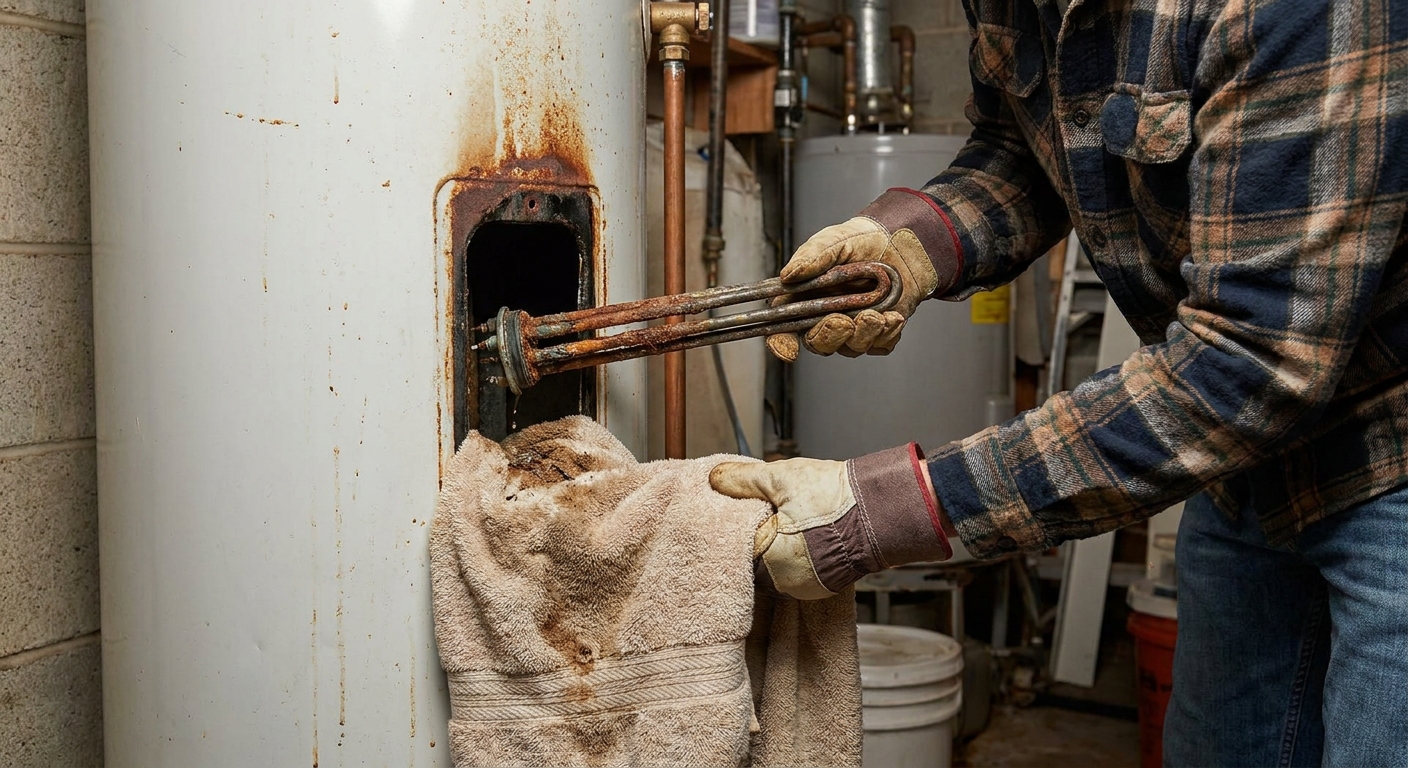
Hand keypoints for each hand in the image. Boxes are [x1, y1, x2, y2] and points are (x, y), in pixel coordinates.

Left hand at [709, 445, 951, 599]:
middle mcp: (785, 583)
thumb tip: (713, 480)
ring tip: (786, 519)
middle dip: (756, 536)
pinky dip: (794, 554)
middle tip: (765, 511)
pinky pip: (796, 572)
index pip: (735, 548)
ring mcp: (805, 588)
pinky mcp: (822, 586)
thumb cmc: (834, 496)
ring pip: (774, 567)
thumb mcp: (780, 479)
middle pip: (754, 560)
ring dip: (775, 546)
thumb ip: (742, 481)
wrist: (883, 510)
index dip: (734, 526)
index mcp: (769, 560)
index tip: (738, 510)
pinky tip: (801, 532)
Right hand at [768, 190, 958, 360]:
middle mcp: (825, 317)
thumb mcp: (832, 241)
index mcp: (804, 298)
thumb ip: (810, 257)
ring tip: (875, 314)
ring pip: (851, 348)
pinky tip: (892, 316)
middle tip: (843, 320)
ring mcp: (853, 327)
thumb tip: (787, 275)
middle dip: (830, 335)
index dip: (782, 343)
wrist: (900, 242)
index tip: (789, 351)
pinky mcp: (879, 332)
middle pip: (818, 344)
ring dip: (863, 334)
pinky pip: (880, 345)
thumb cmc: (860, 240)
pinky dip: (886, 334)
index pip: (784, 328)